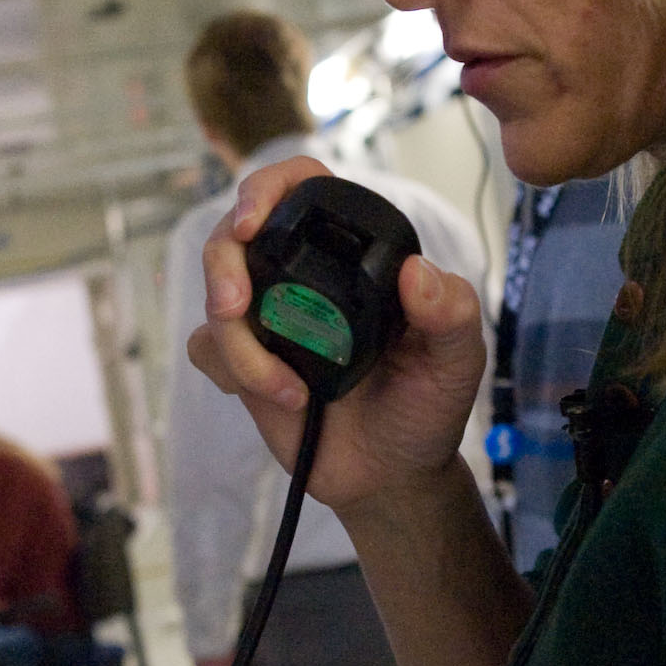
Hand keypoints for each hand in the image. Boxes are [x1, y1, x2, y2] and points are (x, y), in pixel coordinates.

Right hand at [184, 156, 486, 522]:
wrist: (393, 477)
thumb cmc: (428, 407)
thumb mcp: (457, 360)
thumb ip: (452, 312)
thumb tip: (418, 271)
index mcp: (350, 256)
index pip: (298, 188)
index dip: (267, 189)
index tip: (252, 220)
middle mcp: (302, 276)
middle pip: (232, 237)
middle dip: (222, 267)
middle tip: (234, 306)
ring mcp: (268, 318)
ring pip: (216, 300)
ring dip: (240, 346)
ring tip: (289, 392)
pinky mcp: (244, 362)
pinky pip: (207, 348)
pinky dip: (234, 370)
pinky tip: (284, 399)